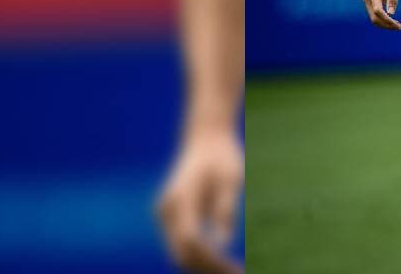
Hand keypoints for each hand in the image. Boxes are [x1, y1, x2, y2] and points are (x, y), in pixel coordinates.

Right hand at [156, 128, 243, 273]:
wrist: (205, 140)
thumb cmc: (222, 157)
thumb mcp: (231, 179)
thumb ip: (224, 209)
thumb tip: (224, 243)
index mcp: (180, 197)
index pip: (191, 240)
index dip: (211, 260)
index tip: (235, 269)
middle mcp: (167, 209)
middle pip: (181, 253)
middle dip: (207, 269)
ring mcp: (165, 215)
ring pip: (178, 253)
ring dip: (202, 267)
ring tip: (231, 272)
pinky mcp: (170, 218)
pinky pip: (180, 246)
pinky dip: (198, 258)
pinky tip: (222, 265)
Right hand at [363, 0, 400, 29]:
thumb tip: (391, 13)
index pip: (378, 12)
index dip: (387, 20)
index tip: (398, 25)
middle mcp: (368, 0)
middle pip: (375, 19)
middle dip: (387, 25)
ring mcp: (368, 2)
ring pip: (374, 19)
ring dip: (386, 25)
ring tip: (399, 26)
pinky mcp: (371, 4)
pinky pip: (376, 16)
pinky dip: (384, 21)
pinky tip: (394, 22)